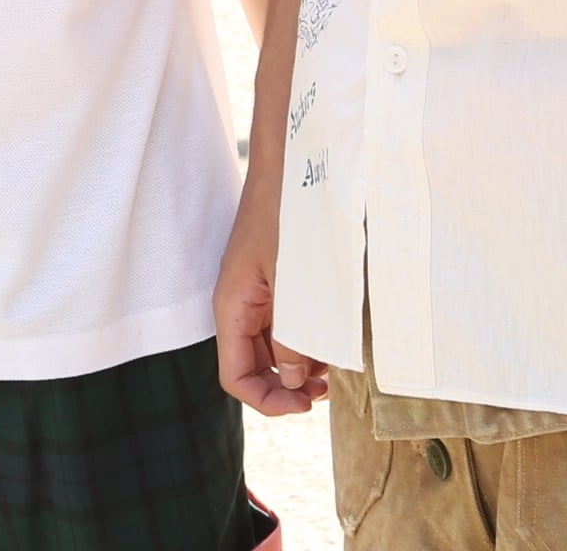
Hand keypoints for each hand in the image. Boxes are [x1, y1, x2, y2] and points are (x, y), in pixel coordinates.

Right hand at [213, 177, 323, 414]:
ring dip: (299, 365)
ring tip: (334, 367)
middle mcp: (240, 306)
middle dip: (287, 386)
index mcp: (232, 308)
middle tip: (326, 390)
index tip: (305, 403)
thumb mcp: (293, 280)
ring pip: (272, 348)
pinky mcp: (276, 281)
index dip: (268, 400)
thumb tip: (294, 378)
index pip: (236, 377)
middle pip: (254, 367)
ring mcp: (258, 294)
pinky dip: (306, 339)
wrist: (292, 163)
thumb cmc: (288, 214)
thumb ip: (294, 333)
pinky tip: (331, 338)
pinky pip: (285, 324)